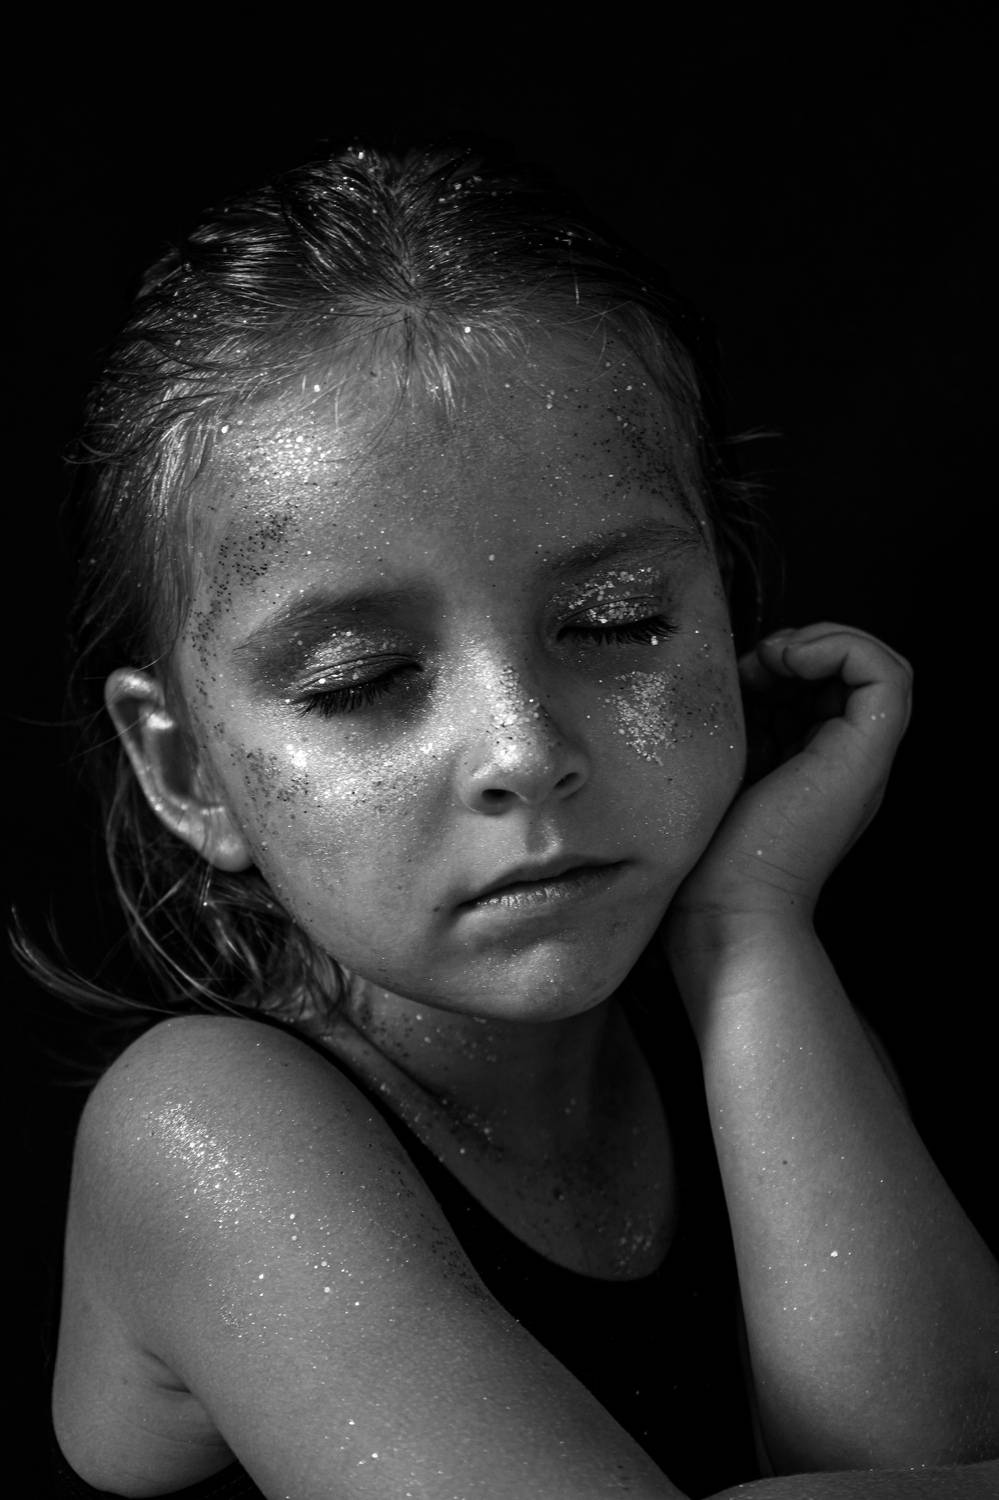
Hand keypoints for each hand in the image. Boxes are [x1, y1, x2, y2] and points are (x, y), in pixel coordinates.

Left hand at [666, 623, 912, 932]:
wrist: (724, 908)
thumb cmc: (703, 855)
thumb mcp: (718, 769)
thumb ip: (735, 727)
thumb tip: (728, 671)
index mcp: (813, 765)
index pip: (824, 684)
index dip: (785, 658)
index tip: (738, 677)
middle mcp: (844, 761)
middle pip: (852, 671)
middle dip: (802, 645)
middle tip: (753, 664)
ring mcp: (859, 758)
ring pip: (880, 664)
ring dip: (822, 640)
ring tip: (773, 660)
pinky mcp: (863, 755)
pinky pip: (886, 674)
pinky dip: (840, 648)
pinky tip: (787, 664)